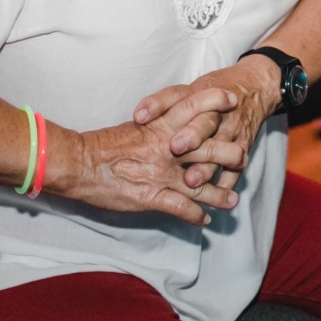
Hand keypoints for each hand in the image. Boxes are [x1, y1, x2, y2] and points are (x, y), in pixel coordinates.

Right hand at [55, 87, 247, 224]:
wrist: (77, 164)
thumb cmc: (102, 145)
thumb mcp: (134, 126)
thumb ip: (158, 125)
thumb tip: (175, 126)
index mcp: (160, 126)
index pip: (194, 107)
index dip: (215, 101)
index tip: (233, 100)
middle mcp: (167, 148)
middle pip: (210, 148)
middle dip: (231, 154)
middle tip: (243, 158)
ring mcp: (162, 174)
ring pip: (203, 183)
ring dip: (220, 194)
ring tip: (232, 200)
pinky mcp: (153, 197)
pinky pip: (183, 208)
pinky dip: (196, 215)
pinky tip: (204, 220)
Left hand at [134, 60, 276, 192]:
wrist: (256, 88)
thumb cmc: (214, 90)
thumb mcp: (191, 89)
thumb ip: (164, 102)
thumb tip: (138, 116)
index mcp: (200, 96)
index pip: (178, 97)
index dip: (158, 105)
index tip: (140, 118)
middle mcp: (217, 113)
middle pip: (205, 123)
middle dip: (191, 135)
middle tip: (174, 148)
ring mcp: (232, 131)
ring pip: (222, 149)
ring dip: (207, 165)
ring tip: (192, 180)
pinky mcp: (244, 147)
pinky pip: (236, 168)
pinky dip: (227, 183)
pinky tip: (216, 196)